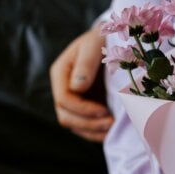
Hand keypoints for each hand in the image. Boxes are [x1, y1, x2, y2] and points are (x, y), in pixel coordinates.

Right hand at [50, 26, 112, 141]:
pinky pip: (85, 128)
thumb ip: (86, 64)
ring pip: (74, 125)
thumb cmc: (102, 40)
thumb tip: (77, 88)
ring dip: (93, 131)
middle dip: (88, 124)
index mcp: (61, 73)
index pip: (64, 99)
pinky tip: (111, 131)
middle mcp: (63, 88)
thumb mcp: (94, 46)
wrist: (112, 43)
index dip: (83, 109)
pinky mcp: (85, 109)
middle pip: (66, 116)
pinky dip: (97, 133)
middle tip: (111, 123)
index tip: (104, 111)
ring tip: (113, 128)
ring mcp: (74, 101)